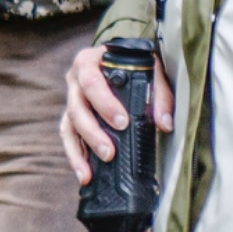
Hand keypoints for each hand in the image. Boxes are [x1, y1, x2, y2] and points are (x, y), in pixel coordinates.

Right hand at [59, 40, 173, 184]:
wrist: (122, 57)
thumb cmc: (135, 62)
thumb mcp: (151, 69)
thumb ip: (159, 95)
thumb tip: (164, 124)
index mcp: (89, 62)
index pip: (91, 81)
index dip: (104, 103)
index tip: (122, 122)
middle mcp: (75, 80)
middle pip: (76, 107)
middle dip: (92, 132)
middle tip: (109, 151)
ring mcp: (71, 99)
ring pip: (69, 125)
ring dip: (79, 150)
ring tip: (89, 173)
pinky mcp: (72, 116)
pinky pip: (69, 136)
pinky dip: (75, 156)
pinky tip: (84, 174)